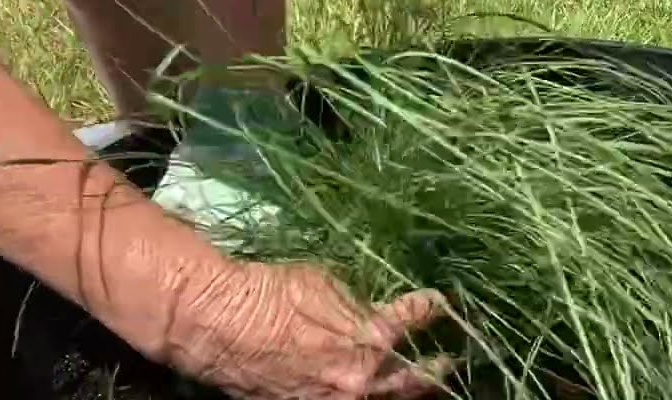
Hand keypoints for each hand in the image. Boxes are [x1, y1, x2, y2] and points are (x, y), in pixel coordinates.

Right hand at [166, 261, 451, 398]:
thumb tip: (372, 308)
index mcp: (372, 336)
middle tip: (450, 362)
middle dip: (435, 369)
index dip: (429, 308)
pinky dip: (365, 396)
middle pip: (412, 380)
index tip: (438, 302)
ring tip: (425, 387)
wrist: (221, 323)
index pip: (415, 319)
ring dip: (408, 392)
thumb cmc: (274, 292)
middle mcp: (361, 376)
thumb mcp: (326, 283)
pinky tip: (369, 390)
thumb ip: (357, 304)